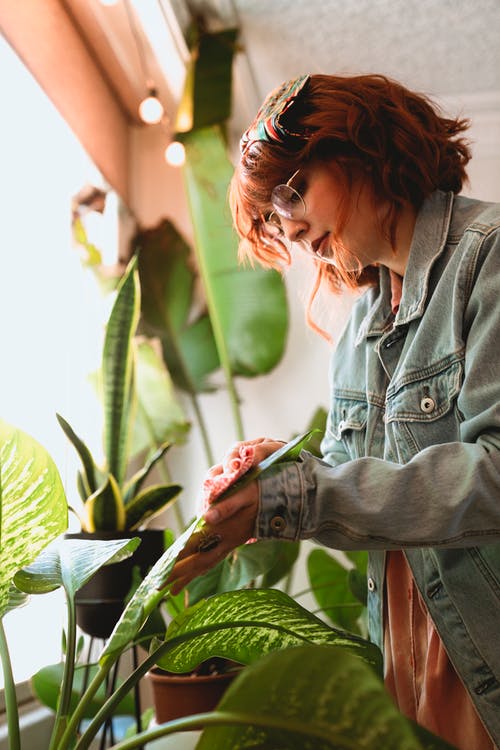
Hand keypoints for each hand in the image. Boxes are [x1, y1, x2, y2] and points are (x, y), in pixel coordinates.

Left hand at [167, 479, 258, 594]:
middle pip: (197, 562)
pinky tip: (195, 573)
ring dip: (188, 577)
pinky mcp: (233, 543)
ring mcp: (230, 544)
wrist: (280, 500)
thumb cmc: (260, 493)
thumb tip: (205, 517)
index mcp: (224, 530)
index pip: (195, 547)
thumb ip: (226, 506)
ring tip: (173, 591)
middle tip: (157, 588)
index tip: (162, 572)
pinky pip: (214, 560)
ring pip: (206, 564)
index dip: (178, 560)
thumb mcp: (244, 494)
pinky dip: (201, 569)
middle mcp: (225, 541)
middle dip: (177, 575)